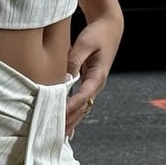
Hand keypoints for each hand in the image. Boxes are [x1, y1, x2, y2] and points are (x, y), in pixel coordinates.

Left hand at [65, 12, 122, 137]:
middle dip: (69, 120)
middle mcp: (98, 83)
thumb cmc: (98, 34)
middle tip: (55, 133)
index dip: (70, 106)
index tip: (58, 114)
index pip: (83, 95)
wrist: (110, 28)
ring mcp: (94, 85)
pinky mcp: (89, 83)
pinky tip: (68, 128)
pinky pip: (81, 103)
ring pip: (82, 108)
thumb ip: (74, 60)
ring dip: (71, 121)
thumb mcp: (85, 43)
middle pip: (83, 107)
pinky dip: (73, 115)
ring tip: (59, 136)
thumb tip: (64, 78)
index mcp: (99, 75)